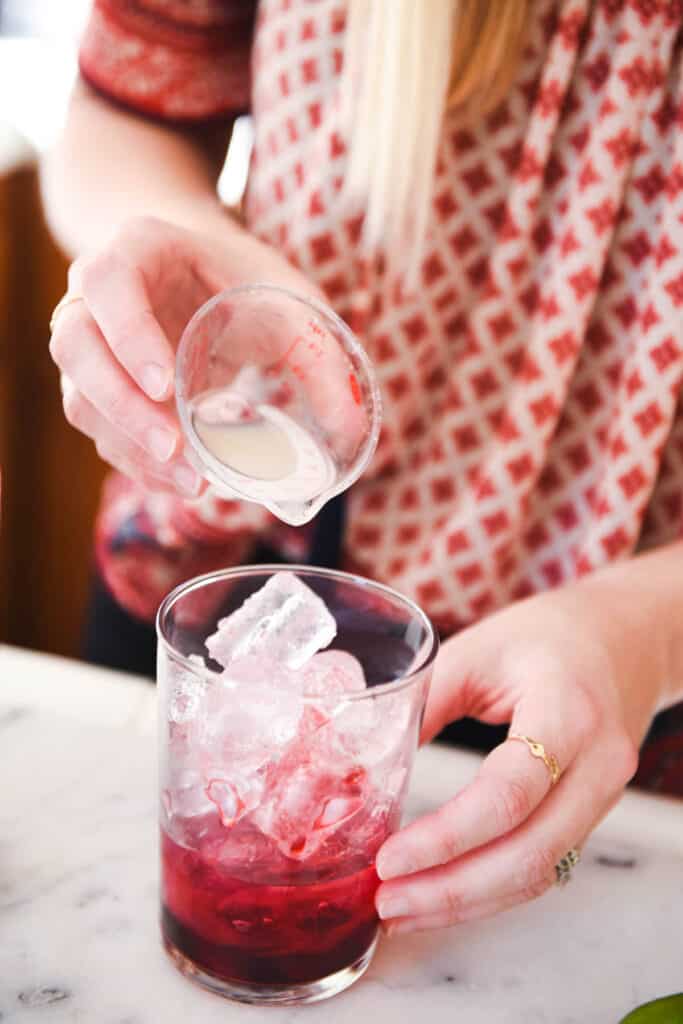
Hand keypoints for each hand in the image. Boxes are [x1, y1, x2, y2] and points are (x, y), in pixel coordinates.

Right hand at [50, 216, 356, 496]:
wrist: (203, 273)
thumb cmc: (245, 279)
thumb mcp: (290, 300)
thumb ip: (321, 356)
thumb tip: (351, 428)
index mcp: (137, 250)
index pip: (107, 283)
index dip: (128, 334)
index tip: (166, 384)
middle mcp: (93, 294)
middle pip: (74, 347)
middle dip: (121, 406)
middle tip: (175, 450)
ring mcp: (89, 341)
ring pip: (79, 396)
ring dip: (127, 444)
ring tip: (189, 480)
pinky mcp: (98, 386)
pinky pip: (98, 427)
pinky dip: (133, 459)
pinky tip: (176, 481)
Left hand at [374, 582, 655, 934]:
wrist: (621, 640)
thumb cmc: (545, 636)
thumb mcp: (477, 651)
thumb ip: (427, 702)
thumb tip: (364, 762)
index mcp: (567, 713)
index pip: (508, 794)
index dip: (446, 836)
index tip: (388, 858)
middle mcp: (597, 765)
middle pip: (528, 852)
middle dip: (450, 890)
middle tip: (384, 902)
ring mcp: (603, 796)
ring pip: (539, 872)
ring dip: (467, 902)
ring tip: (402, 911)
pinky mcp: (590, 815)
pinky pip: (544, 865)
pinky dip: (491, 890)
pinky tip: (444, 895)